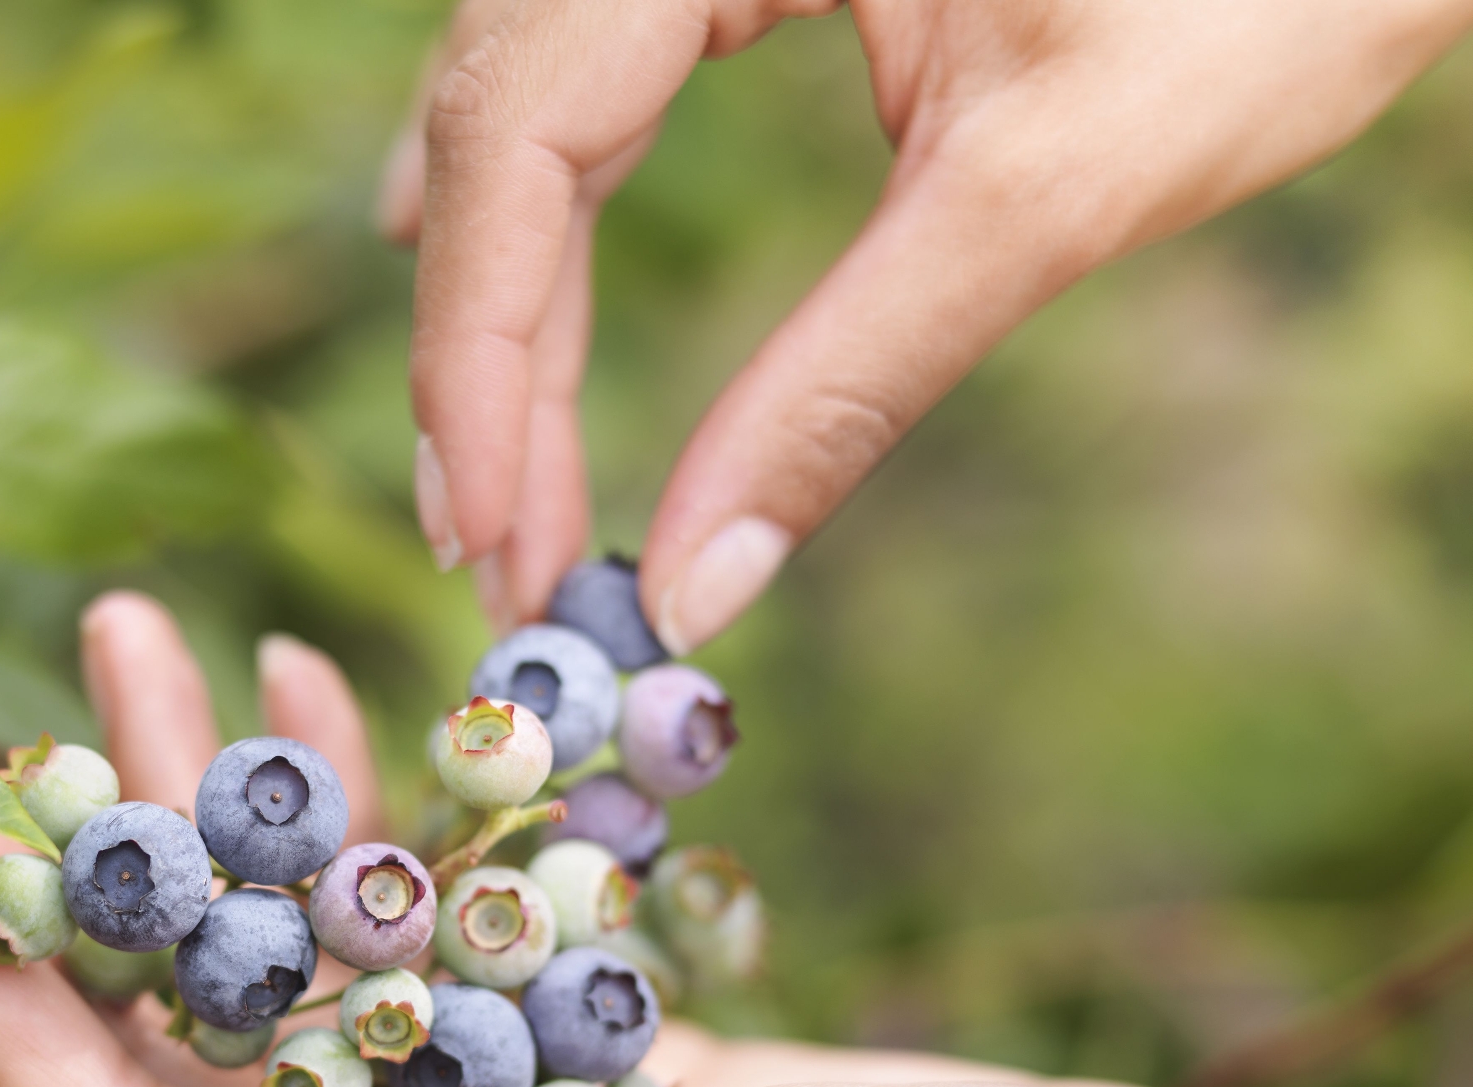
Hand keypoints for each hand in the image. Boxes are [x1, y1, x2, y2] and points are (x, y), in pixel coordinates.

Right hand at [387, 0, 1472, 647]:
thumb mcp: (1046, 189)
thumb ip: (845, 385)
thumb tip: (701, 582)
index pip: (520, 131)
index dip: (480, 352)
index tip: (490, 533)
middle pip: (499, 123)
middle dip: (486, 353)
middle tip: (498, 549)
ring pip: (528, 98)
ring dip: (506, 292)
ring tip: (490, 465)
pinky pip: (590, 64)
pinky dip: (556, 204)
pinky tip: (519, 274)